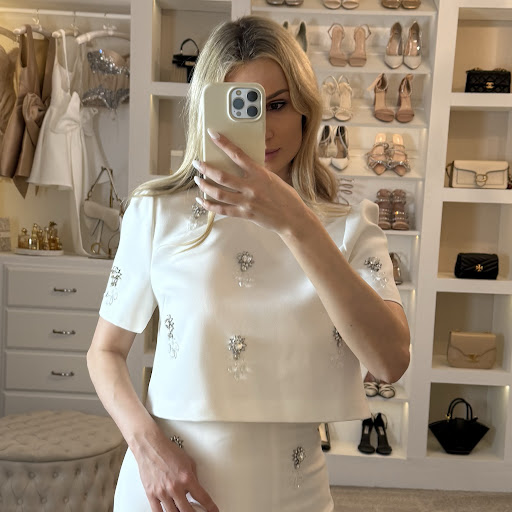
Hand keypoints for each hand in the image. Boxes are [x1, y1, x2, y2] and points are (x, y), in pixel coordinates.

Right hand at [134, 430, 218, 511]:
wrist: (151, 447)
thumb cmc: (168, 451)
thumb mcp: (188, 461)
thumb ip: (194, 476)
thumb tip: (196, 488)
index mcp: (186, 478)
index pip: (202, 497)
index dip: (210, 507)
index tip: (213, 511)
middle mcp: (175, 487)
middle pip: (188, 511)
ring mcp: (162, 492)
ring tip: (183, 511)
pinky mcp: (151, 494)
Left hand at [193, 131, 307, 236]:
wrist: (293, 219)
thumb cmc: (286, 198)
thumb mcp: (273, 179)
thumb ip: (258, 173)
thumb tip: (244, 167)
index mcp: (260, 174)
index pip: (238, 154)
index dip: (223, 143)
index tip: (213, 135)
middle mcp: (251, 187)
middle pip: (222, 176)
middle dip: (206, 168)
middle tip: (197, 163)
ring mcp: (247, 202)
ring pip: (219, 193)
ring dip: (205, 185)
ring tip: (198, 180)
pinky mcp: (245, 214)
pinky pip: (222, 210)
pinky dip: (209, 205)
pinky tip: (202, 200)